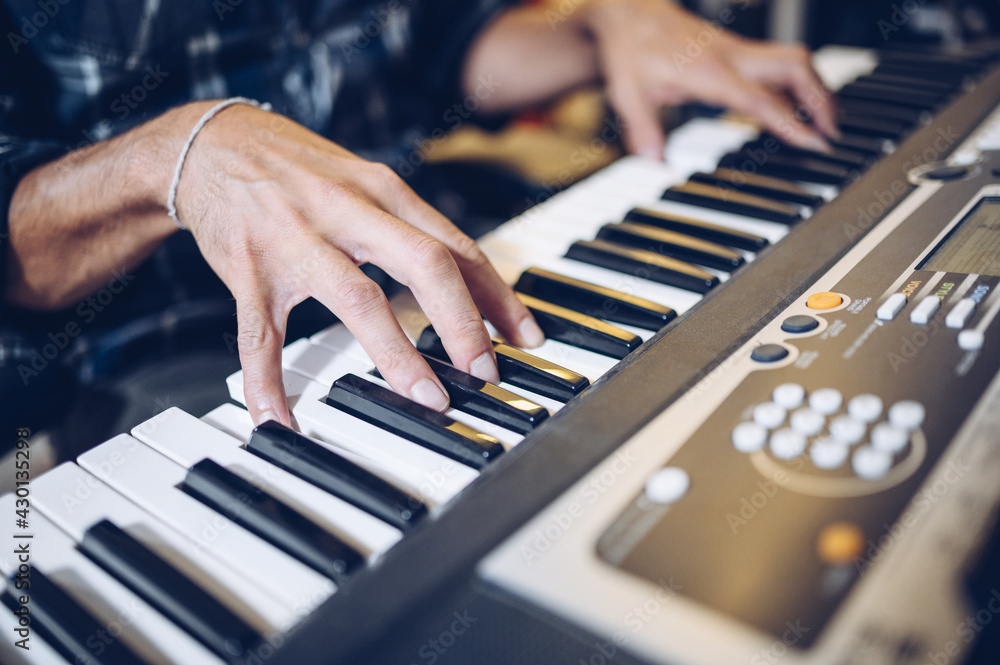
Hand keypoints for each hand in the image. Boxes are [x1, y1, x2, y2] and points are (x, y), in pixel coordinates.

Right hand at [173, 104, 543, 425]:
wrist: (209, 143)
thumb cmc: (297, 169)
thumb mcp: (363, 181)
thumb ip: (410, 226)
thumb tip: (467, 277)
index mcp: (383, 190)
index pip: (456, 246)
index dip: (497, 296)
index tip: (524, 337)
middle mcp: (346, 209)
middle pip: (425, 263)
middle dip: (463, 323)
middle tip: (486, 373)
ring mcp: (296, 239)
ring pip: (357, 298)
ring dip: (397, 353)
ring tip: (426, 397)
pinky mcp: (248, 268)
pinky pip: (259, 334)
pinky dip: (268, 382)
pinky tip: (279, 419)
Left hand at [583, 0, 837, 158]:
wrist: (628, 14)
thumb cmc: (630, 51)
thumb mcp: (626, 94)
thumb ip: (642, 129)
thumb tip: (653, 162)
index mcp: (709, 70)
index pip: (761, 98)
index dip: (791, 121)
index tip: (815, 143)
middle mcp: (732, 56)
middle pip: (795, 67)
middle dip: (821, 99)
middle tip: (832, 134)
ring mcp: (738, 50)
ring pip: (794, 61)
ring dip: (816, 89)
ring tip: (826, 124)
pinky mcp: (738, 51)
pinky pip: (779, 65)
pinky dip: (798, 85)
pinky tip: (800, 107)